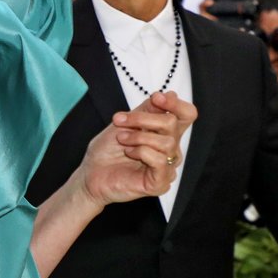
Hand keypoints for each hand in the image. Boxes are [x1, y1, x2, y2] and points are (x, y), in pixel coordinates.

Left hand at [76, 91, 197, 208]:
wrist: (91, 173)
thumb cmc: (107, 149)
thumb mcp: (126, 122)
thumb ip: (147, 110)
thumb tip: (170, 94)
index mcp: (165, 133)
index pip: (186, 115)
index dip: (175, 104)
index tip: (156, 98)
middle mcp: (170, 150)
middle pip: (172, 124)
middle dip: (143, 118)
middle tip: (119, 120)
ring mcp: (167, 167)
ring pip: (167, 142)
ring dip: (138, 136)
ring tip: (122, 139)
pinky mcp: (160, 183)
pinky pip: (160, 160)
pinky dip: (141, 152)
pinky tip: (129, 153)